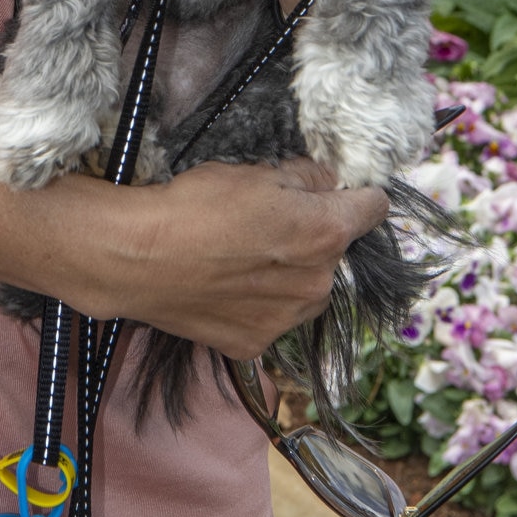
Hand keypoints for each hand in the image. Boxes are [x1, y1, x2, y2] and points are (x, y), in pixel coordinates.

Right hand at [79, 158, 385, 354]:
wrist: (142, 257)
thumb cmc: (199, 204)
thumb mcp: (257, 172)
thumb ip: (306, 176)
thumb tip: (327, 181)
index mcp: (326, 233)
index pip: (373, 208)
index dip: (359, 194)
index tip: (343, 192)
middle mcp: (319, 283)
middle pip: (336, 253)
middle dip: (314, 237)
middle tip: (270, 223)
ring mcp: (288, 320)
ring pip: (307, 290)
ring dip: (291, 275)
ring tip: (243, 257)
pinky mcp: (255, 344)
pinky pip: (271, 318)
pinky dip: (257, 303)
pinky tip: (225, 284)